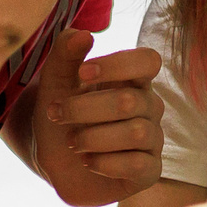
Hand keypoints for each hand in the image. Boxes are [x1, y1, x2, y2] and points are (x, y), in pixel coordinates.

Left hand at [28, 31, 164, 206]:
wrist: (54, 163)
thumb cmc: (61, 118)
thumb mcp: (54, 84)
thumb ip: (64, 54)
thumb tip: (84, 34)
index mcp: (132, 81)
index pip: (148, 61)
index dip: (118, 65)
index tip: (82, 73)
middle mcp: (148, 108)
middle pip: (129, 101)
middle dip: (84, 108)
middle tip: (57, 115)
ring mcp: (152, 140)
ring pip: (136, 133)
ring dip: (93, 137)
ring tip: (72, 142)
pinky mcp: (149, 172)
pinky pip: (139, 165)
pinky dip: (106, 163)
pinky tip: (86, 162)